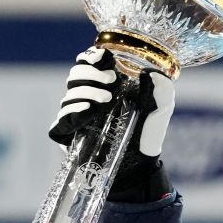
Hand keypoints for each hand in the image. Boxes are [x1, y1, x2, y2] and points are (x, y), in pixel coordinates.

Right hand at [48, 47, 174, 157]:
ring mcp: (75, 116)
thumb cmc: (146, 135)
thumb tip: (151, 74)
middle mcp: (86, 98)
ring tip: (106, 100)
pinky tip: (88, 111)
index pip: (87, 64)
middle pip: (75, 76)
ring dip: (87, 93)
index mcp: (103, 87)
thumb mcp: (160, 111)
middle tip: (112, 80)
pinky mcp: (68, 135)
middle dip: (91, 73)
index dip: (91, 57)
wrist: (139, 165)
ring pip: (68, 96)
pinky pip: (60, 122)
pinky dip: (73, 114)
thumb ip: (162, 92)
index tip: (103, 57)